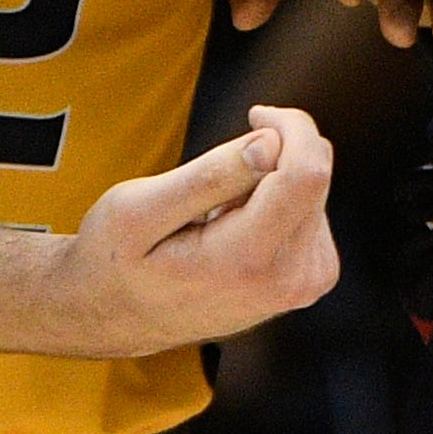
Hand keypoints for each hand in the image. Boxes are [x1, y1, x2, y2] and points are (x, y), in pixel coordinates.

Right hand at [50, 106, 339, 354]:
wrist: (119, 318)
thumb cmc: (116, 260)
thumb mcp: (139, 209)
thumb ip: (208, 176)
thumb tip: (271, 143)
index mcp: (245, 260)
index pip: (306, 173)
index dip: (291, 127)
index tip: (255, 115)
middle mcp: (288, 279)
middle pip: (316, 176)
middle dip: (276, 151)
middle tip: (219, 169)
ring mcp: (304, 284)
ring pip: (316, 190)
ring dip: (274, 180)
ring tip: (219, 211)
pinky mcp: (312, 278)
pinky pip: (314, 211)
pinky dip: (280, 201)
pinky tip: (238, 224)